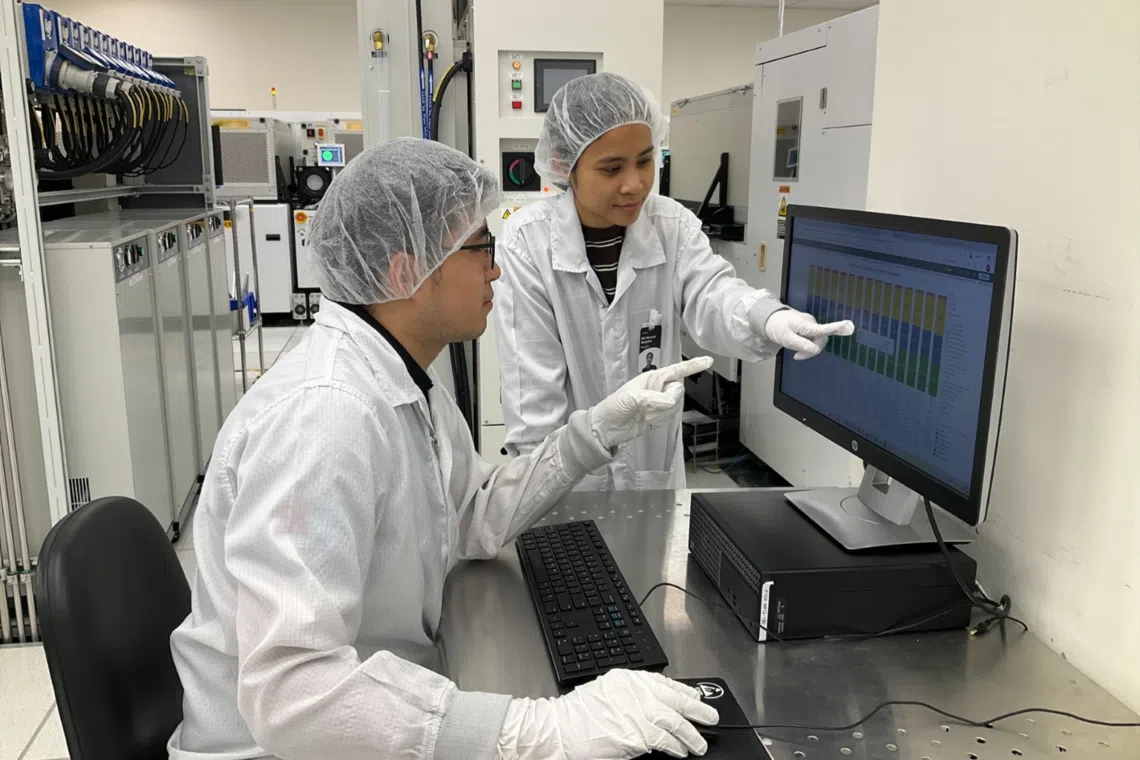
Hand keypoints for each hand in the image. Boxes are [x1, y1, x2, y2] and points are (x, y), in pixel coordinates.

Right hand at [496, 669, 719, 759]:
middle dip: (698, 711)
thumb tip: (656, 704)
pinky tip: (681, 752)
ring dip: (691, 735)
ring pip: (676, 723)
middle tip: (711, 718)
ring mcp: (640, 713)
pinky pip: (664, 742)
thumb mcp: (608, 691)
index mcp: (630, 678)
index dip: (685, 693)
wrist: (560, 728)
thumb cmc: (578, 714)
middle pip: (677, 701)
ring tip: (699, 744)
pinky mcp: (639, 735)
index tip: (697, 698)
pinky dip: (676, 747)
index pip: (667, 683)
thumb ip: (632, 694)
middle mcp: (638, 692)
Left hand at [589, 357, 713, 449]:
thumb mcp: (631, 398)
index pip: (676, 370)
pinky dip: (662, 420)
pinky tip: (648, 420)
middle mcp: (658, 388)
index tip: (708, 360)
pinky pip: (672, 417)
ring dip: (662, 413)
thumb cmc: (613, 407)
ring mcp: (659, 402)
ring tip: (644, 414)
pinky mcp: (659, 416)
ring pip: (676, 406)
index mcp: (652, 378)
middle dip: (667, 401)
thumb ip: (654, 398)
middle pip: (679, 391)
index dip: (693, 365)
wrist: (606, 429)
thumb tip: (671, 400)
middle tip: (647, 406)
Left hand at [753, 307, 854, 359]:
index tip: (848, 326)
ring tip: (794, 350)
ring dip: (808, 348)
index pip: (822, 328)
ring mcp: (811, 324)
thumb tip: (816, 350)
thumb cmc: (777, 328)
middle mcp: (811, 322)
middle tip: (797, 356)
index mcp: (805, 324)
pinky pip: (813, 338)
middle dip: (811, 350)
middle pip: (821, 340)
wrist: (769, 319)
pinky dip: (806, 345)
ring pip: (817, 340)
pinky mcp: (809, 327)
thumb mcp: (786, 339)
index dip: (836, 328)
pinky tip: (797, 345)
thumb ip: (801, 345)